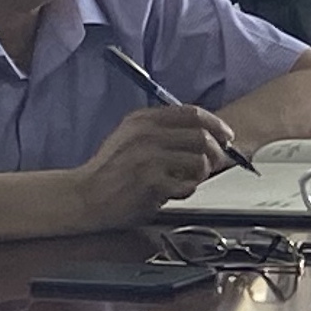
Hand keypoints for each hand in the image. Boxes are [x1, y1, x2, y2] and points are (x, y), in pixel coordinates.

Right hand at [77, 104, 234, 228]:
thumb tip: (205, 132)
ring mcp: (149, 159)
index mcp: (143, 120)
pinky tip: (172, 192)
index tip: (227, 136)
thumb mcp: (130, 137)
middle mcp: (146, 135)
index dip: (216, 124)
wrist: (83, 197)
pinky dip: (186, 191)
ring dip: (202, 174)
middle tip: (216, 164)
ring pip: (200, 161)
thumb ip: (162, 129)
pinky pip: (188, 186)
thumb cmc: (110, 170)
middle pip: (202, 137)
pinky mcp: (151, 183)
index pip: (193, 113)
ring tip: (188, 180)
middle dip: (217, 152)